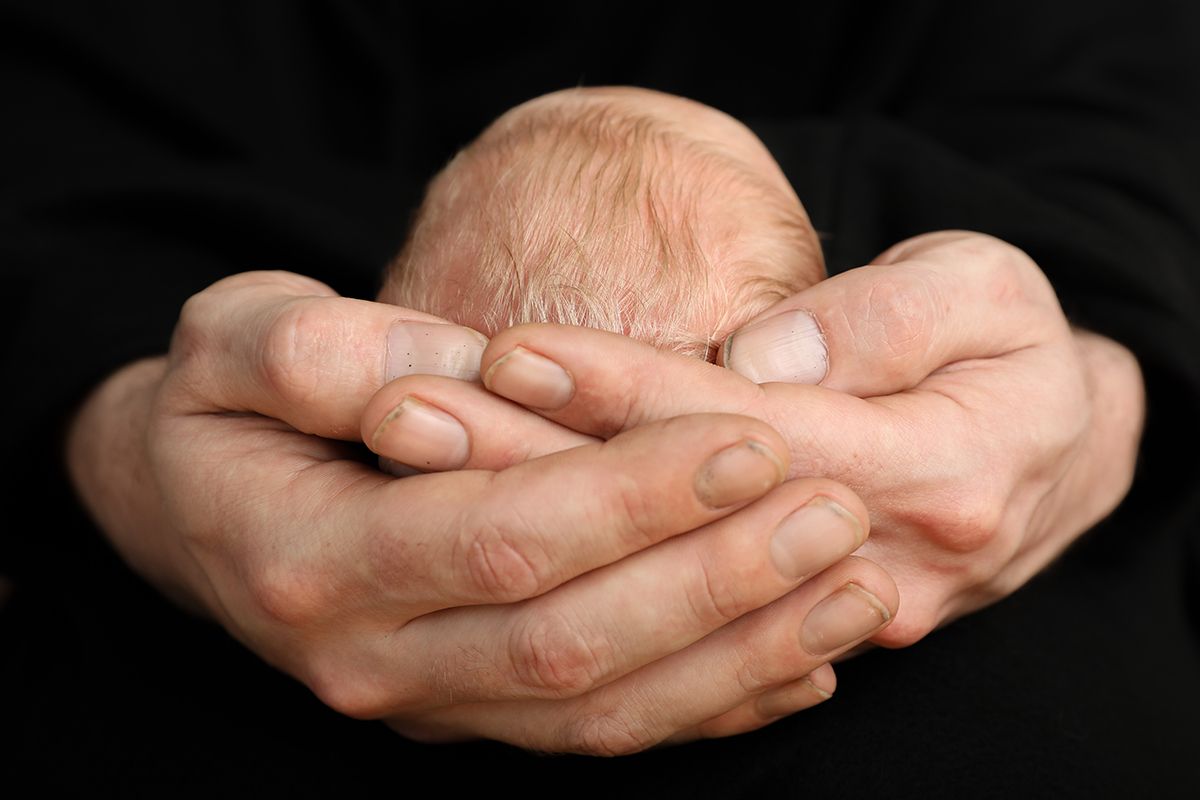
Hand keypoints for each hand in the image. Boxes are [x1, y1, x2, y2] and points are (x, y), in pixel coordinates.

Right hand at [65, 271, 897, 752]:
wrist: (187, 503)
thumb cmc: (222, 405)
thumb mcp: (232, 340)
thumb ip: (318, 350)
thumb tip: (446, 372)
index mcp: (314, 557)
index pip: (504, 538)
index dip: (634, 496)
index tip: (752, 437)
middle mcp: (371, 658)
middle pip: (572, 643)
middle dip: (716, 580)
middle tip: (836, 510)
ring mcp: (425, 701)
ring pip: (601, 709)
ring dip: (739, 655)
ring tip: (855, 588)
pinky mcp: (467, 714)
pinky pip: (599, 736)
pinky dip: (708, 707)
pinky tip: (803, 666)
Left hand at [367, 231, 1143, 645]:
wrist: (1059, 449)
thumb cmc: (1019, 353)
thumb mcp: (990, 297)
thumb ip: (886, 321)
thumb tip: (763, 360)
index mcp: (934, 476)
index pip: (737, 434)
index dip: (621, 390)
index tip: (512, 346)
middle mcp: (875, 571)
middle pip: (670, 528)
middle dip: (532, 463)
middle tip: (411, 408)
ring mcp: (830, 621)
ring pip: (652, 588)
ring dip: (526, 513)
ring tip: (421, 445)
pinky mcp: (793, 635)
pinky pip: (672, 638)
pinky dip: (572, 574)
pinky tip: (486, 522)